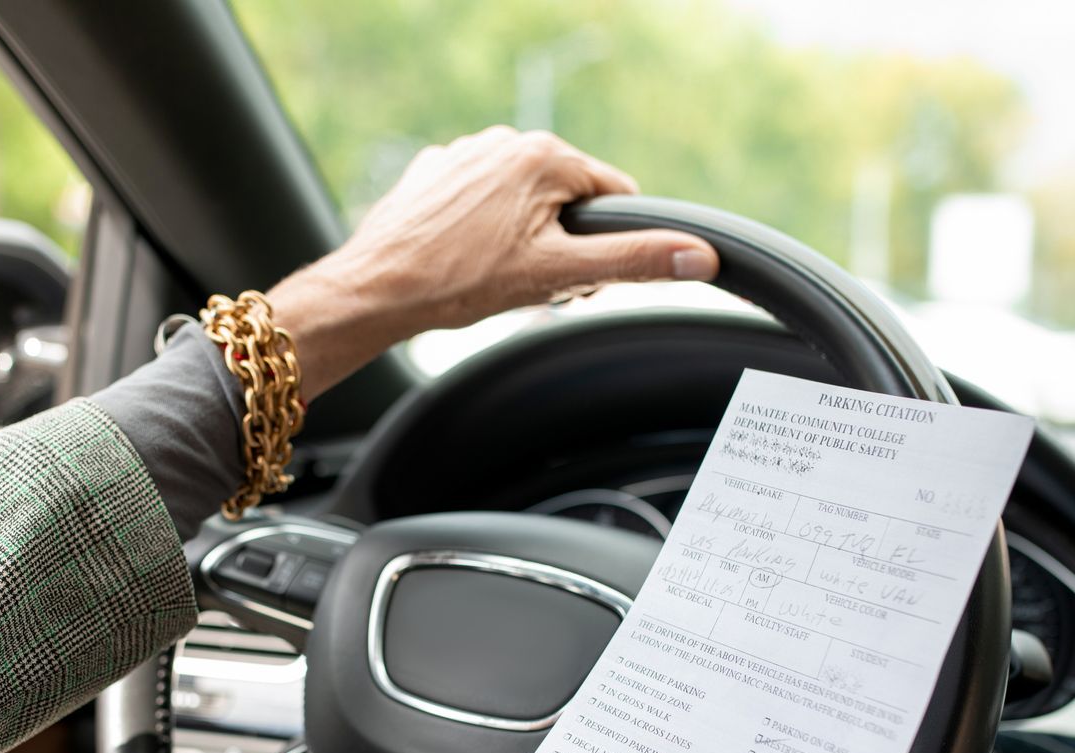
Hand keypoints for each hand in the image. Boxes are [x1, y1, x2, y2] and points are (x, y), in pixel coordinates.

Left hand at [265, 127, 719, 394]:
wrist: (377, 290)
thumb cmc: (460, 283)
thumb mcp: (558, 276)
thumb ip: (632, 260)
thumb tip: (698, 255)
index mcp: (546, 156)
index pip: (614, 194)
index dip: (607, 243)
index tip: (576, 278)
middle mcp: (506, 140)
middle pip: (567, 198)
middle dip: (562, 243)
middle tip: (529, 283)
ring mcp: (465, 153)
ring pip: (523, 200)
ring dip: (522, 237)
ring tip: (490, 274)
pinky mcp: (434, 172)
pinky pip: (480, 200)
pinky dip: (481, 229)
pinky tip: (460, 259)